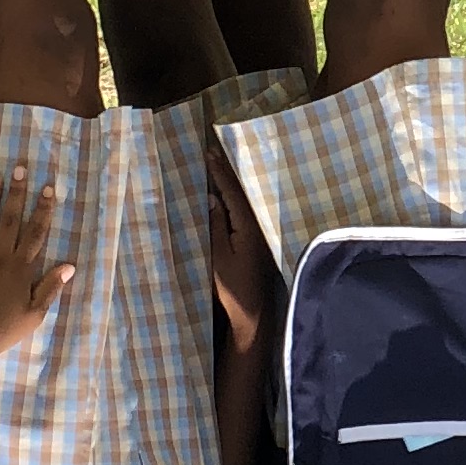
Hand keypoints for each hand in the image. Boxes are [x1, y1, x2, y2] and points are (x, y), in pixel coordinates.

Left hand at [0, 173, 72, 362]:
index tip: (48, 188)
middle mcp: (1, 256)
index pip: (36, 231)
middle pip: (12, 219)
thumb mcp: (35, 313)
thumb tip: (70, 265)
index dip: (43, 209)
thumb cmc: (5, 329)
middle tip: (20, 169)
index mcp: (22, 267)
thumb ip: (50, 287)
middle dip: (17, 192)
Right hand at [206, 144, 278, 352]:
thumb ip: (215, 227)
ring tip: (216, 166)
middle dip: (226, 172)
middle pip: (240, 193)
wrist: (251, 312)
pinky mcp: (253, 242)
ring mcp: (256, 234)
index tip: (209, 154)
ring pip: (241, 202)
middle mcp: (256, 227)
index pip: (233, 194)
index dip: (220, 173)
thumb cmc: (232, 288)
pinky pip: (241, 213)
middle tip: (212, 151)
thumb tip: (211, 198)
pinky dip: (230, 199)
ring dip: (228, 184)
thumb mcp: (218, 257)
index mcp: (248, 227)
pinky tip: (223, 196)